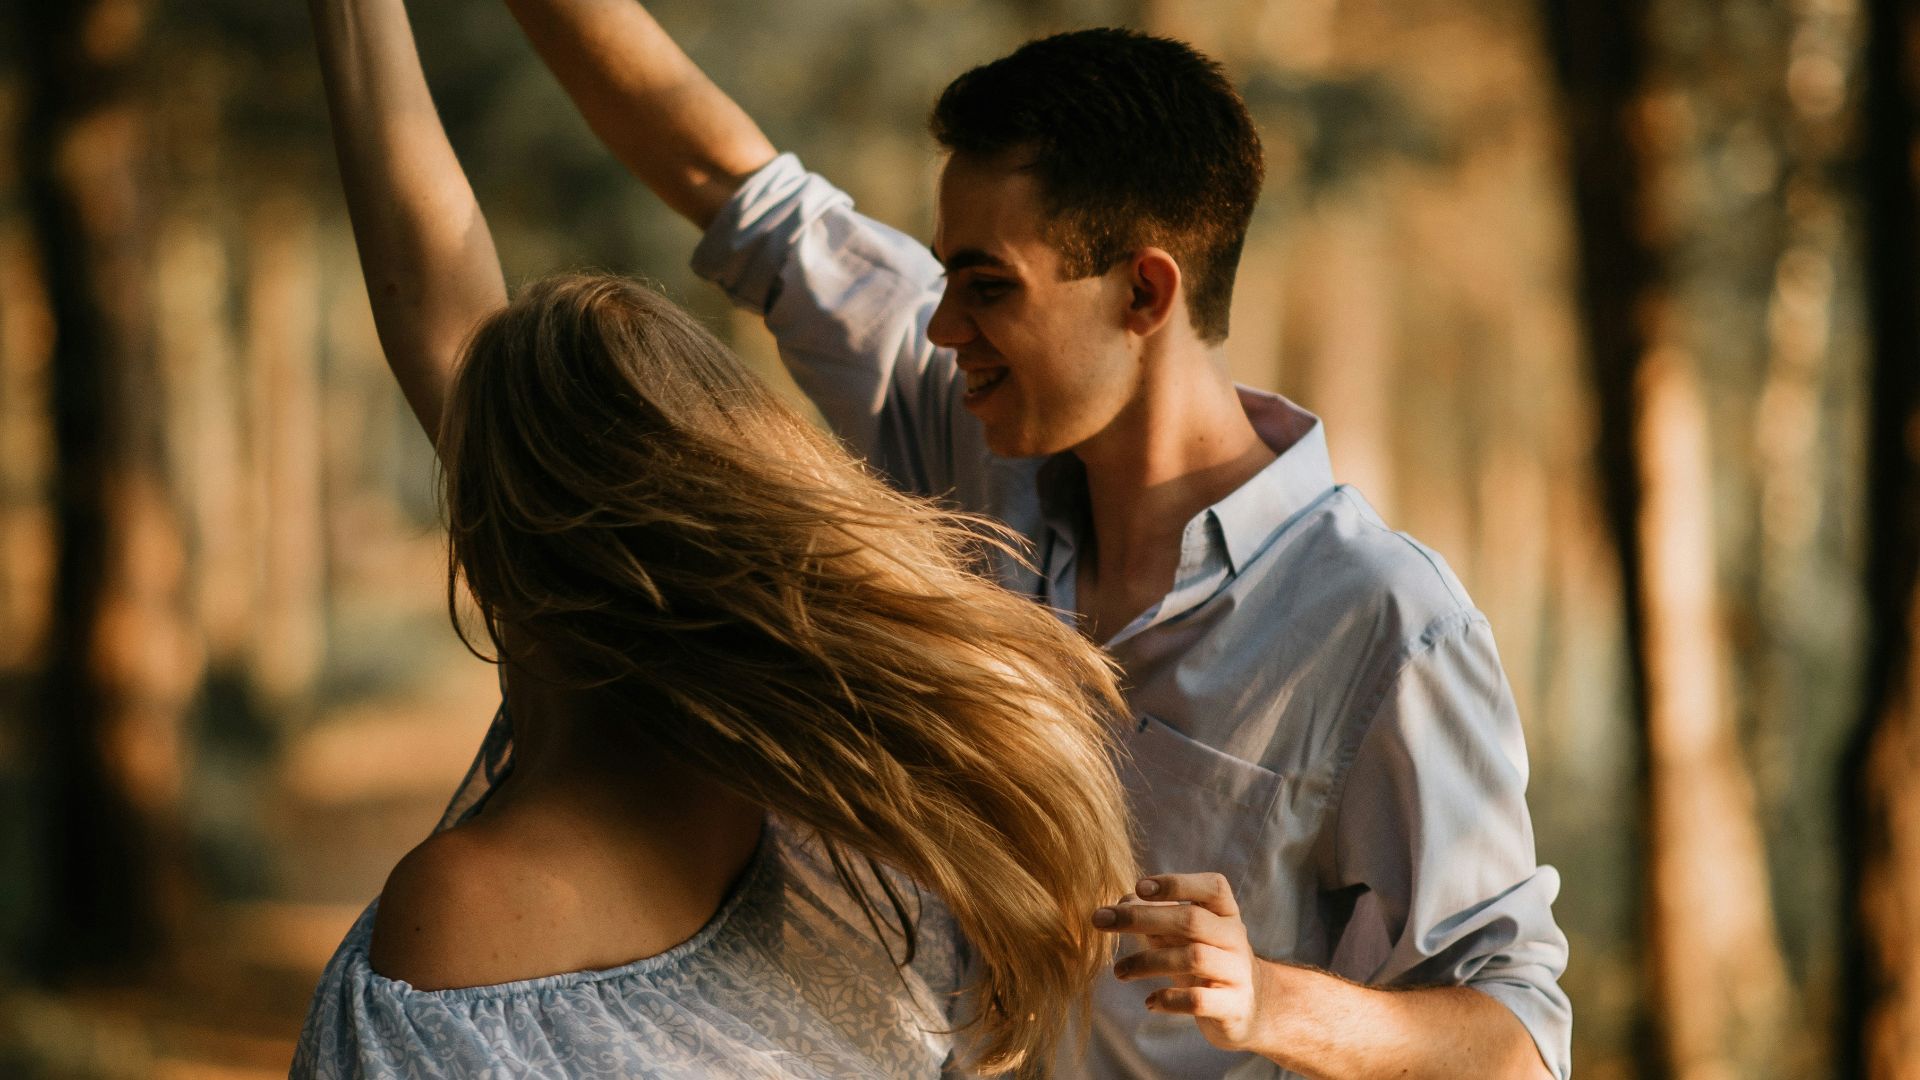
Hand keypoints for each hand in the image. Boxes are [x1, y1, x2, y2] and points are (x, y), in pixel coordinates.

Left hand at [1092, 872, 1270, 1051]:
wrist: (1248, 1008)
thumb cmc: (1206, 960)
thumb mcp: (1184, 935)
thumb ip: (1155, 915)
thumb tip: (1120, 903)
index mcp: (1226, 913)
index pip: (1213, 887)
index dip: (1177, 883)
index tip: (1139, 887)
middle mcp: (1236, 938)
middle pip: (1191, 920)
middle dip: (1142, 918)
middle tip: (1100, 920)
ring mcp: (1237, 972)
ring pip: (1192, 958)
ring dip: (1146, 962)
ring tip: (1118, 972)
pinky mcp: (1233, 1007)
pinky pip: (1198, 1000)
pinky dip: (1169, 999)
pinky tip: (1150, 1002)